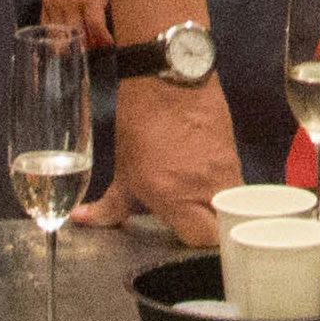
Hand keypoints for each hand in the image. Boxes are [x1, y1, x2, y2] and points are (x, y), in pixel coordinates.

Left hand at [98, 75, 239, 242]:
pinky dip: (224, 188)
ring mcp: (224, 169)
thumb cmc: (141, 121)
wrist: (168, 77)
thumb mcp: (124, 170)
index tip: (183, 236)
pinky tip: (207, 179)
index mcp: (173, 195)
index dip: (194, 243)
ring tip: (202, 203)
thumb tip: (82, 220)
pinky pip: (236, 183)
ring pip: (235, 207)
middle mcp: (204, 187)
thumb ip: (109, 205)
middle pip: (226, 230)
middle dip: (213, 233)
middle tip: (196, 226)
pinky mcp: (234, 153)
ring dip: (221, 211)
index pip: (202, 240)